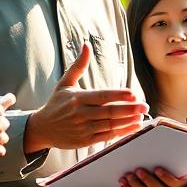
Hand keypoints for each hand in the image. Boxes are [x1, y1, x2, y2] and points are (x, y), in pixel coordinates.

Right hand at [26, 43, 147, 151]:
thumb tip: (86, 45)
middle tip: (144, 105)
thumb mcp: (65, 83)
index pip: (102, 96)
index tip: (133, 94)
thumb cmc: (56, 104)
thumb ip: (78, 65)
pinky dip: (121, 132)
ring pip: (110, 125)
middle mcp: (80, 114)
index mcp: (77, 98)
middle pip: (109, 112)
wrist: (42, 128)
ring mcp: (83, 129)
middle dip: (129, 109)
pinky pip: (106, 136)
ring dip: (127, 121)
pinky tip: (133, 126)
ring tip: (141, 115)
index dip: (118, 95)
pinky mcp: (85, 141)